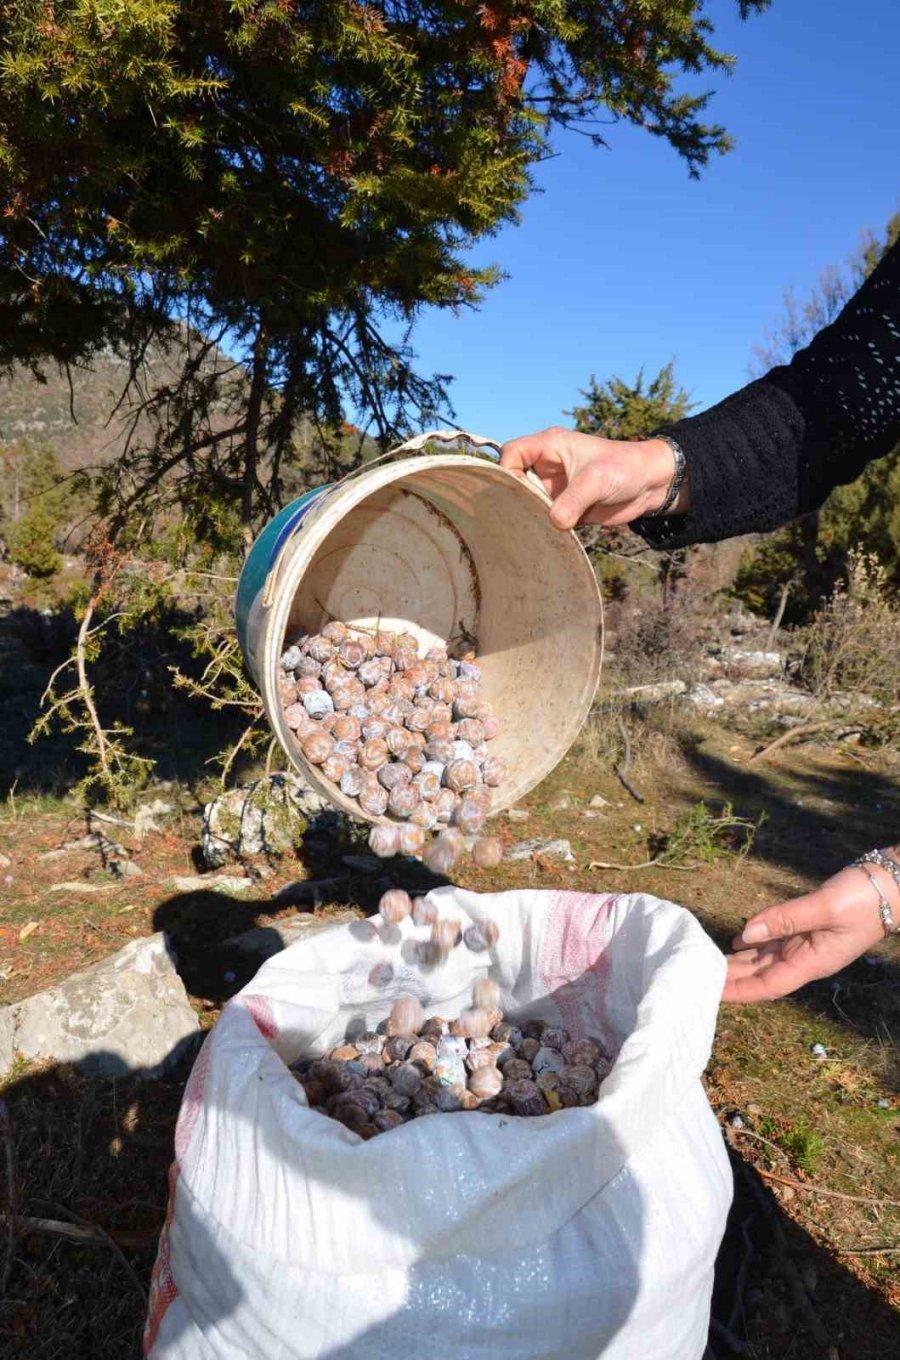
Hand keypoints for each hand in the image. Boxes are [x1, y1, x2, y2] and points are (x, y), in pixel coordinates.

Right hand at [500, 426, 688, 528]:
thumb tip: (554, 522)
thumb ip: (573, 500)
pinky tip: (540, 537)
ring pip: (526, 501)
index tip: (516, 492)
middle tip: (517, 516)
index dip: (508, 470)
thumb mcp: (596, 480)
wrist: (650, 485)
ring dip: (525, 514)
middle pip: (513, 479)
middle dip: (512, 497)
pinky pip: (542, 517)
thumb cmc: (624, 468)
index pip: (512, 452)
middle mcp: (547, 466)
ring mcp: (554, 488)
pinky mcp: (563, 508)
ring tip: (527, 529)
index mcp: (550, 446)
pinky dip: (539, 527)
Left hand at [723, 865, 893, 1002]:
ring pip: (766, 958)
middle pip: (762, 975)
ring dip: (739, 962)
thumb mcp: (823, 907)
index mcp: (812, 962)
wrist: (891, 884)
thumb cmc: (863, 898)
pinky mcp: (807, 928)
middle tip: (699, 977)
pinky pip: (775, 940)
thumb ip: (783, 919)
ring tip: (708, 962)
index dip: (740, 991)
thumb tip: (746, 934)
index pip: (768, 986)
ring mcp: (807, 944)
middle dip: (732, 978)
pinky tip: (736, 942)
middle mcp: (806, 958)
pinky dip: (754, 942)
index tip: (712, 993)